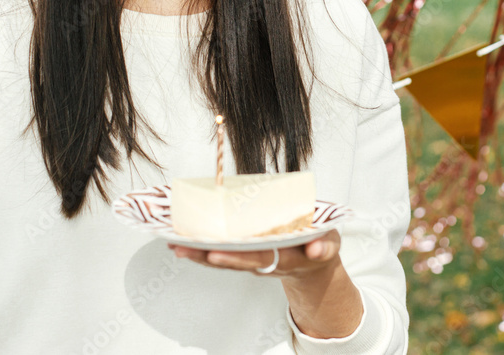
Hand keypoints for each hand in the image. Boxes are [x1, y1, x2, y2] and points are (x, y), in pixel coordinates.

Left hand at [169, 230, 363, 337]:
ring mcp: (253, 260)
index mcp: (285, 257)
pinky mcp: (246, 256)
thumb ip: (324, 246)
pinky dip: (202, 250)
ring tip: (174, 244)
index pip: (258, 258)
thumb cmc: (319, 241)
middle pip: (233, 260)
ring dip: (199, 254)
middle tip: (183, 248)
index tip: (215, 254)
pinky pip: (222, 254)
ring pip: (224, 259)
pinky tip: (183, 242)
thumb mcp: (329, 243)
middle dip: (207, 255)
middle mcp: (265, 262)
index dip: (236, 257)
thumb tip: (317, 250)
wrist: (315, 259)